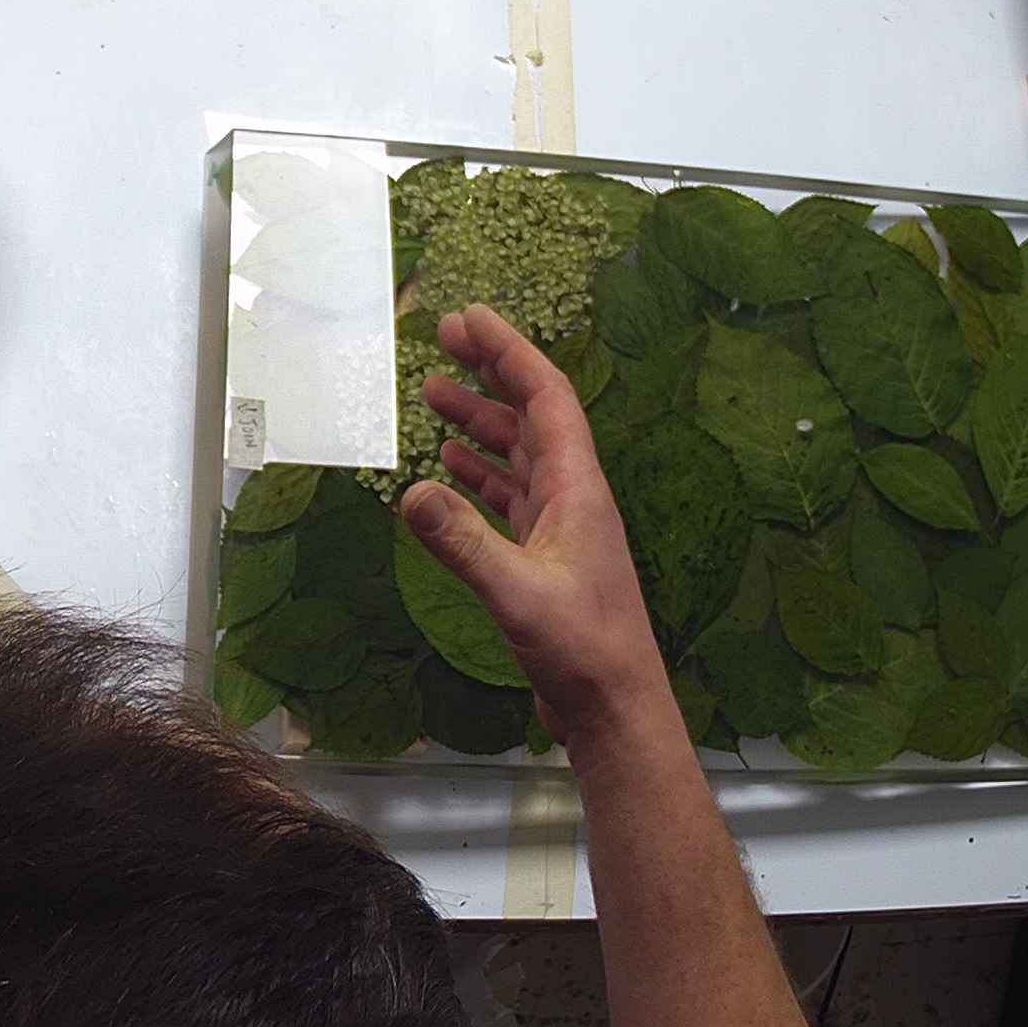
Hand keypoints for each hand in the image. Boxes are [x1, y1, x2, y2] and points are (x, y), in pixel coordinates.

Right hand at [396, 306, 669, 745]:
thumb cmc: (582, 650)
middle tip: (442, 339)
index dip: (509, 352)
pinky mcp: (547, 557)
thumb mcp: (516, 594)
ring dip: (479, 422)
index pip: (546, 398)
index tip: (469, 318)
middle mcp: (573, 497)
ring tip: (433, 394)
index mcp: (578, 489)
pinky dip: (479, 475)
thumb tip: (412, 492)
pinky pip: (510, 496)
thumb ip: (463, 544)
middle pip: (530, 416)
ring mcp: (562, 527)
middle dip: (489, 374)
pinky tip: (449, 469)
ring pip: (518, 455)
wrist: (615, 708)